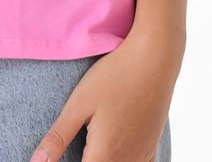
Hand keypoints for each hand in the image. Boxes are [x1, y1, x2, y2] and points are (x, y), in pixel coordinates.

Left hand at [27, 29, 180, 161]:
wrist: (155, 59)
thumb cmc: (115, 77)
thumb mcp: (79, 104)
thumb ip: (58, 138)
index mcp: (104, 155)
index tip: (56, 156)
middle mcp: (126, 161)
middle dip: (81, 159)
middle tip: (74, 142)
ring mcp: (141, 156)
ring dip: (100, 159)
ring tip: (87, 143)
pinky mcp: (151, 147)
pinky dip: (119, 159)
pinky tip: (111, 148)